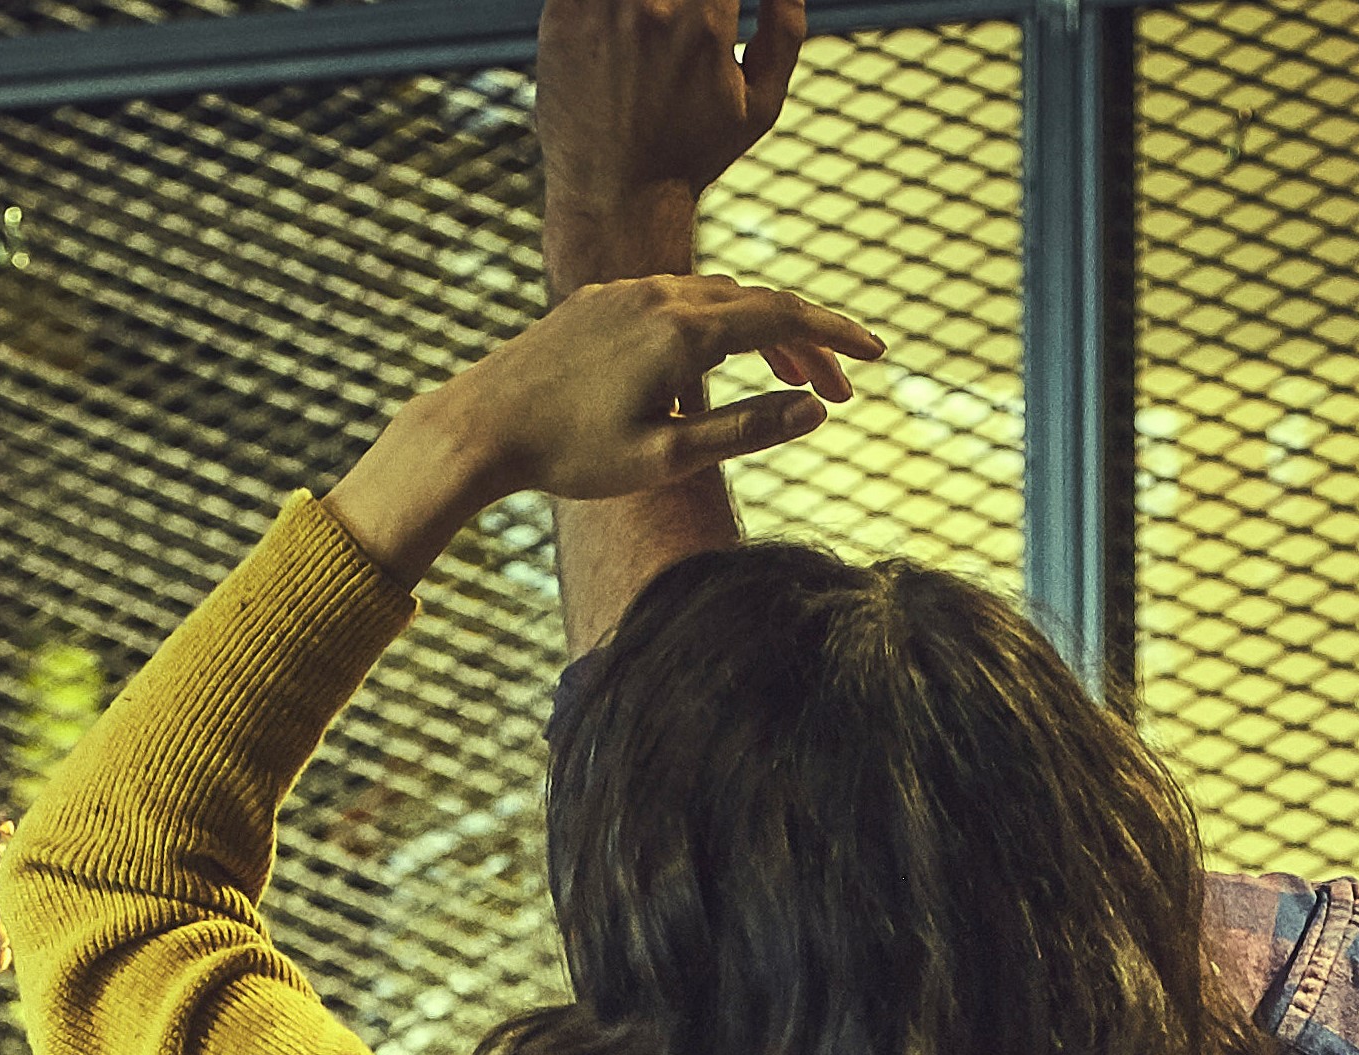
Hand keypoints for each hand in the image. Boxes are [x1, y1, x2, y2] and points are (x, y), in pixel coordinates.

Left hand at [452, 270, 880, 500]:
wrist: (480, 426)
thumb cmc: (572, 456)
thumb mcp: (670, 458)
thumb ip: (747, 430)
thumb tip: (815, 411)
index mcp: (682, 332)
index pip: (783, 319)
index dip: (836, 338)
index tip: (878, 356)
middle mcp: (658, 294)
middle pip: (757, 304)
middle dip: (808, 343)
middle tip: (844, 389)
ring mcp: (626, 291)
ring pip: (718, 298)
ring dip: (764, 335)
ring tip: (792, 382)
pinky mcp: (600, 300)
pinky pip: (678, 299)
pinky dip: (719, 325)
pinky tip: (721, 361)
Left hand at [535, 0, 804, 220]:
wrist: (617, 197)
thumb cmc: (693, 152)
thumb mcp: (759, 104)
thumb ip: (785, 31)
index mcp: (707, 24)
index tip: (715, 6)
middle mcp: (654, 6)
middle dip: (679, 3)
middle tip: (686, 17)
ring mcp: (601, 8)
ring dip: (644, 3)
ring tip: (650, 27)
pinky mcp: (561, 14)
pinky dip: (607, 6)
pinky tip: (620, 29)